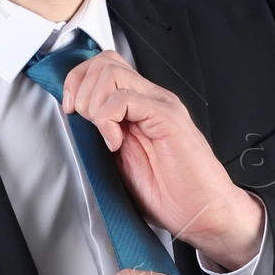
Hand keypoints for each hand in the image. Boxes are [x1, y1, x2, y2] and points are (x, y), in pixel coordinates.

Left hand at [60, 49, 263, 268]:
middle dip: (81, 90)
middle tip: (84, 122)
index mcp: (140, 105)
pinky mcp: (167, 117)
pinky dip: (108, 120)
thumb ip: (104, 133)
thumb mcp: (122, 160)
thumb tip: (75, 120)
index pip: (104, 66)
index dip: (77, 81)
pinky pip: (126, 99)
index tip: (70, 110)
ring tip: (103, 133)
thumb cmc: (171, 193)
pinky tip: (115, 142)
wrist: (204, 212)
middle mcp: (151, 99)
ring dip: (93, 104)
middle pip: (104, 62)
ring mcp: (161, 105)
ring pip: (111, 73)